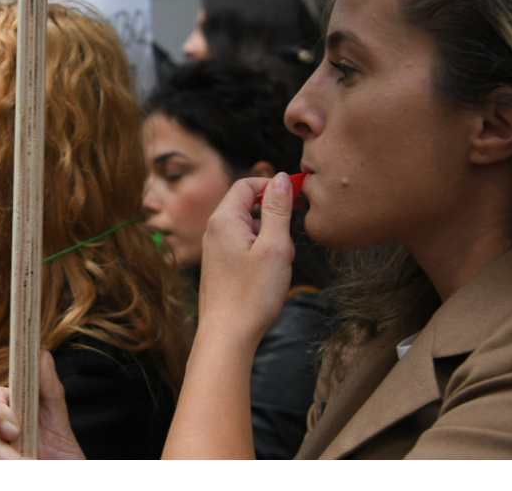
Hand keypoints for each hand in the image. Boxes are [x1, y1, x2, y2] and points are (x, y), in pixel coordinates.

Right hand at [0, 351, 86, 459]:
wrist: (67, 480)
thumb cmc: (65, 459)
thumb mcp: (61, 426)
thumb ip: (50, 391)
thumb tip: (41, 354)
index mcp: (11, 411)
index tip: (14, 429)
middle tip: (25, 456)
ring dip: (13, 463)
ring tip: (36, 464)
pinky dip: (11, 468)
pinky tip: (30, 468)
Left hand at [195, 174, 296, 350]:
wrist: (228, 334)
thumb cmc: (252, 293)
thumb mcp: (275, 246)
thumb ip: (278, 209)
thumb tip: (281, 178)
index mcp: (224, 219)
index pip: (247, 185)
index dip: (272, 186)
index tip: (297, 198)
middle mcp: (214, 229)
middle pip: (249, 206)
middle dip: (274, 219)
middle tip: (288, 243)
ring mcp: (216, 248)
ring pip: (250, 229)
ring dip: (271, 240)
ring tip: (278, 266)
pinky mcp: (221, 264)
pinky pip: (245, 246)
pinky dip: (262, 254)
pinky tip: (269, 276)